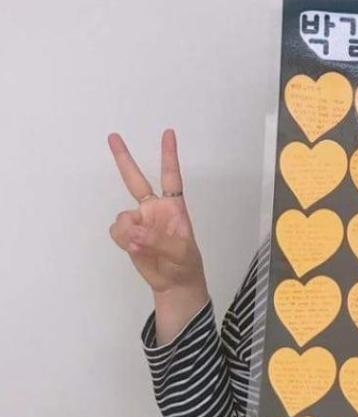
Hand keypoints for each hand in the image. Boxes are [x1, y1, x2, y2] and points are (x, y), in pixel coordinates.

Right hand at [107, 129, 205, 299]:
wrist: (173, 283)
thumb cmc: (185, 263)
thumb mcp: (181, 251)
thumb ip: (159, 240)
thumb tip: (136, 232)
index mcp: (173, 207)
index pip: (171, 177)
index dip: (169, 156)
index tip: (169, 133)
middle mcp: (153, 209)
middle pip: (135, 180)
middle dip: (124, 159)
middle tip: (113, 136)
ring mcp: (139, 221)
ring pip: (122, 217)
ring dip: (129, 233)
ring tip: (143, 247)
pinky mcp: (127, 235)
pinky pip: (117, 231)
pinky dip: (124, 241)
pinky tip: (135, 250)